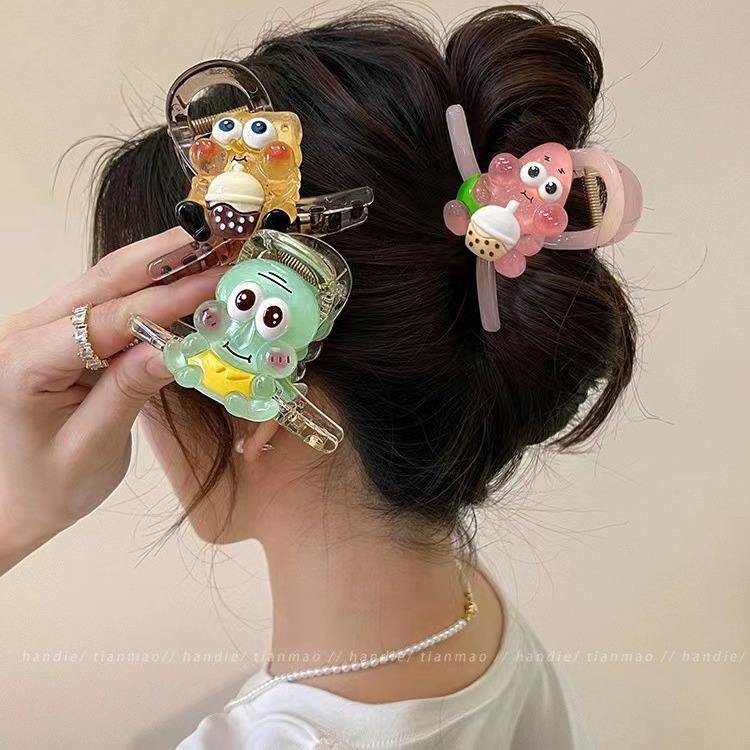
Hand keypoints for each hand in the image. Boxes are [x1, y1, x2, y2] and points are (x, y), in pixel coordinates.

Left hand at [0, 228, 222, 574]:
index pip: (111, 319)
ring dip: (160, 263)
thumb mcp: (91, 450)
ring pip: (106, 280)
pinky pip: (107, 300)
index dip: (168, 299)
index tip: (218, 282)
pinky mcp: (58, 333)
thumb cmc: (46, 488)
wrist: (7, 502)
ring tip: (210, 248)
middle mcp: (26, 331)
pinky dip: (148, 286)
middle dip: (167, 255)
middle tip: (222, 237)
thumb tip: (175, 349)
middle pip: (106, 279)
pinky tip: (181, 277)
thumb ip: (128, 393)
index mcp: (27, 362)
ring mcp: (39, 327)